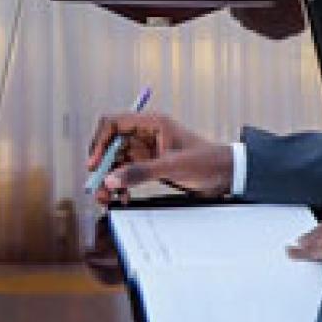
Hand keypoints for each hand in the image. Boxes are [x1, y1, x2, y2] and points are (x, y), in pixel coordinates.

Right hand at [85, 112, 230, 203]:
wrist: (227, 175)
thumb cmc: (205, 162)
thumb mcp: (172, 167)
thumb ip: (141, 172)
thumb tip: (111, 179)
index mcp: (151, 123)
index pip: (114, 123)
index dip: (99, 142)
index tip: (94, 164)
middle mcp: (146, 133)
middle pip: (112, 144)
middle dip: (102, 166)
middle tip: (97, 188)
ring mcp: (147, 149)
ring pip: (117, 160)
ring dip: (110, 178)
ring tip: (107, 198)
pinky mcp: (151, 163)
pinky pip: (128, 171)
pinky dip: (122, 183)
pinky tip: (122, 197)